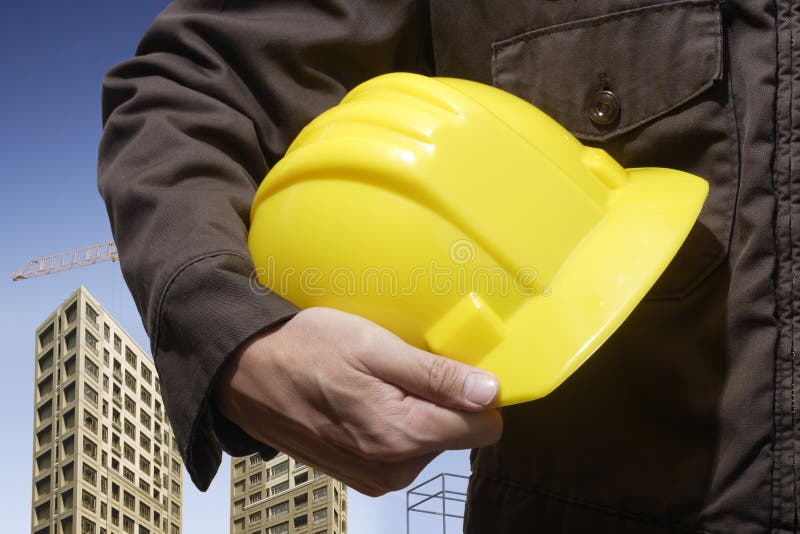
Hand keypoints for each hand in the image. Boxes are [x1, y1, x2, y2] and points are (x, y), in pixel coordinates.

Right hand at [214, 307, 501, 495]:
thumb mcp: (373, 346)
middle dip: (439, 397)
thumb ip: (435, 375)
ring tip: (376, 378)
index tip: (451, 365)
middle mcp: (392, 466)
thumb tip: (490, 393)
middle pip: (456, 433)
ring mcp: (375, 474)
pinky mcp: (362, 473)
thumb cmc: (304, 349)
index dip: (475, 392)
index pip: (483, 427)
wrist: (244, 372)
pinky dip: (393, 419)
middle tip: (399, 365)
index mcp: (400, 435)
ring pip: (429, 440)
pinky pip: (402, 447)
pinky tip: (365, 395)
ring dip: (414, 407)